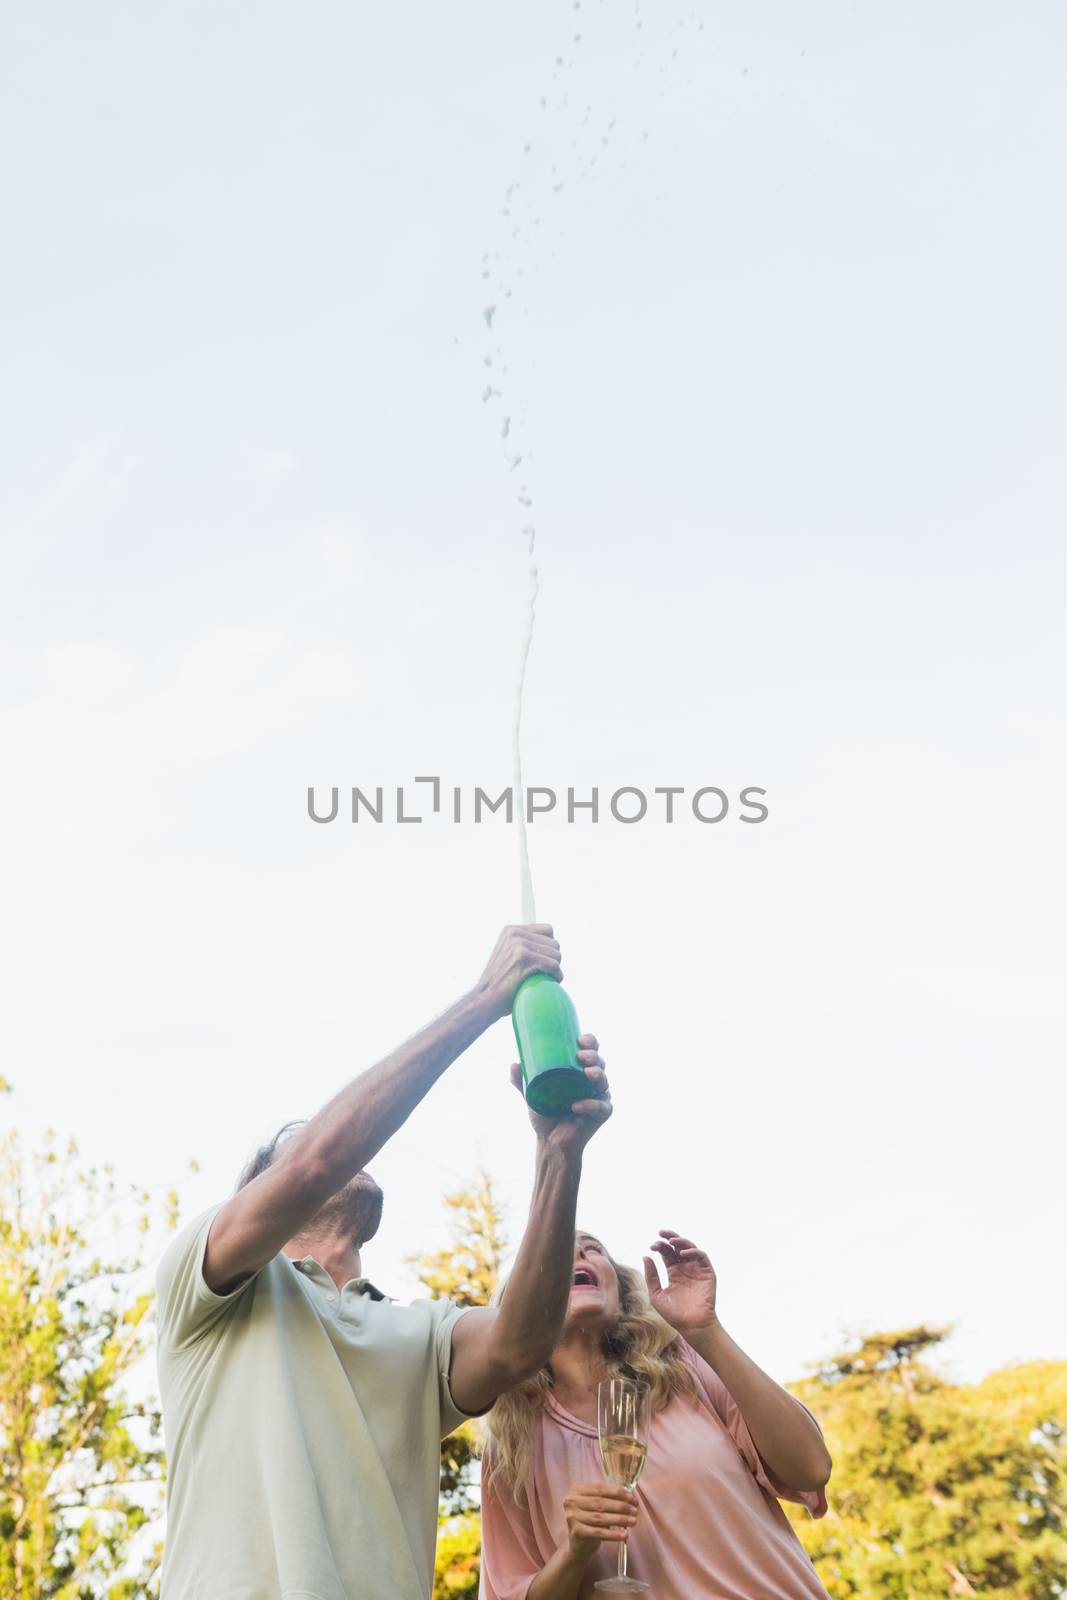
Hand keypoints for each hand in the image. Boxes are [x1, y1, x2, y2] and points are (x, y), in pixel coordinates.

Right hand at [472, 924, 562, 1022]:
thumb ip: (521, 946)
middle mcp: (515, 933)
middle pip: (554, 943)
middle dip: (554, 960)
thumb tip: (546, 943)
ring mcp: (518, 944)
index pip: (548, 930)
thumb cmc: (499, 984)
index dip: (550, 948)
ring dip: (556, 969)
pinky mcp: (523, 957)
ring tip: (548, 978)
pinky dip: (556, 975)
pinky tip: (553, 982)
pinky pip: (553, 965)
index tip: (545, 962)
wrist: (484, 999)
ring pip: (556, 954)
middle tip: (546, 974)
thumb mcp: (506, 956)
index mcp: (511, 930)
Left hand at [509, 1033, 611, 1150]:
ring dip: (597, 1074)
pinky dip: (590, 1105)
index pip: (591, 1051)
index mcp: (580, 1071)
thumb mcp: (531, 1094)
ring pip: (604, 1081)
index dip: (590, 1042)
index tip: (579, 1039)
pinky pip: (600, 1107)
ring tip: (587, 1073)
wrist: (549, 1141)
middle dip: (593, 1056)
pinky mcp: (602, 1114)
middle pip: (600, 1063)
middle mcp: (593, 1082)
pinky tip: (578, 1104)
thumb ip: (522, 1080)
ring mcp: (599, 1097)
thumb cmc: (545, 1114)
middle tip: (581, 1056)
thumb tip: (513, 1064)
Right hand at [562, 1482, 636, 1562]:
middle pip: (600, 1503)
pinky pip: (598, 1532)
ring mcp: (572, 1517)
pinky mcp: (576, 1532)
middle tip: (635, 1511)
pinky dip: (613, 1534)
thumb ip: (608, 1499)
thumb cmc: (590, 1520)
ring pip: (600, 1518)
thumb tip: (630, 1497)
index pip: (600, 1489)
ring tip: (633, 1521)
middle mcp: (571, 1502)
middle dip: (620, 1506)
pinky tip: (624, 1535)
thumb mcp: (595, 1506)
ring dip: (619, 1519)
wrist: (578, 1544)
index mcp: (576, 1490)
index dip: (618, 1493)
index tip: (632, 1498)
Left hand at [643, 1230, 717, 1333]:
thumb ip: (651, 1276)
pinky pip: (701, 1257)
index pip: (667, 1253)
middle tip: (661, 1233)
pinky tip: (682, 1253)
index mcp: (674, 1273)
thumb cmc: (674, 1314)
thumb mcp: (656, 1294)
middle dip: (670, 1237)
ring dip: (681, 1241)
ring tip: (671, 1240)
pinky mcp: (707, 1273)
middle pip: (678, 1247)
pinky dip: (693, 1251)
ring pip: (690, 1248)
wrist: (692, 1326)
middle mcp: (685, 1269)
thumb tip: (646, 1256)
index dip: (660, 1246)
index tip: (652, 1246)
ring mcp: (696, 1270)